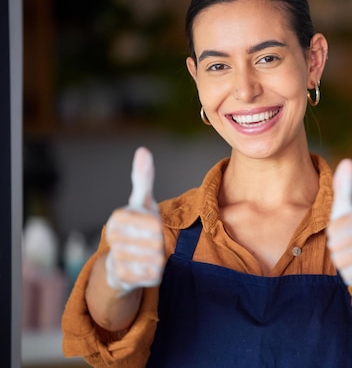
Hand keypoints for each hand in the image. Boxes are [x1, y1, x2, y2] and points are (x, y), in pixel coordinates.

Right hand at [104, 147, 164, 295]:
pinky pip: (153, 275)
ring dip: (158, 258)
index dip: (159, 227)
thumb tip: (143, 150)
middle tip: (151, 243)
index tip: (152, 227)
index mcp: (118, 217)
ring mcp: (115, 258)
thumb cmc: (137, 226)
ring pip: (156, 259)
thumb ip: (143, 178)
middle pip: (157, 242)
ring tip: (147, 255)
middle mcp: (113, 237)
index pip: (154, 224)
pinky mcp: (122, 278)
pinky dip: (155, 273)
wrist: (122, 262)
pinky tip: (144, 268)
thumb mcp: (141, 202)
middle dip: (160, 244)